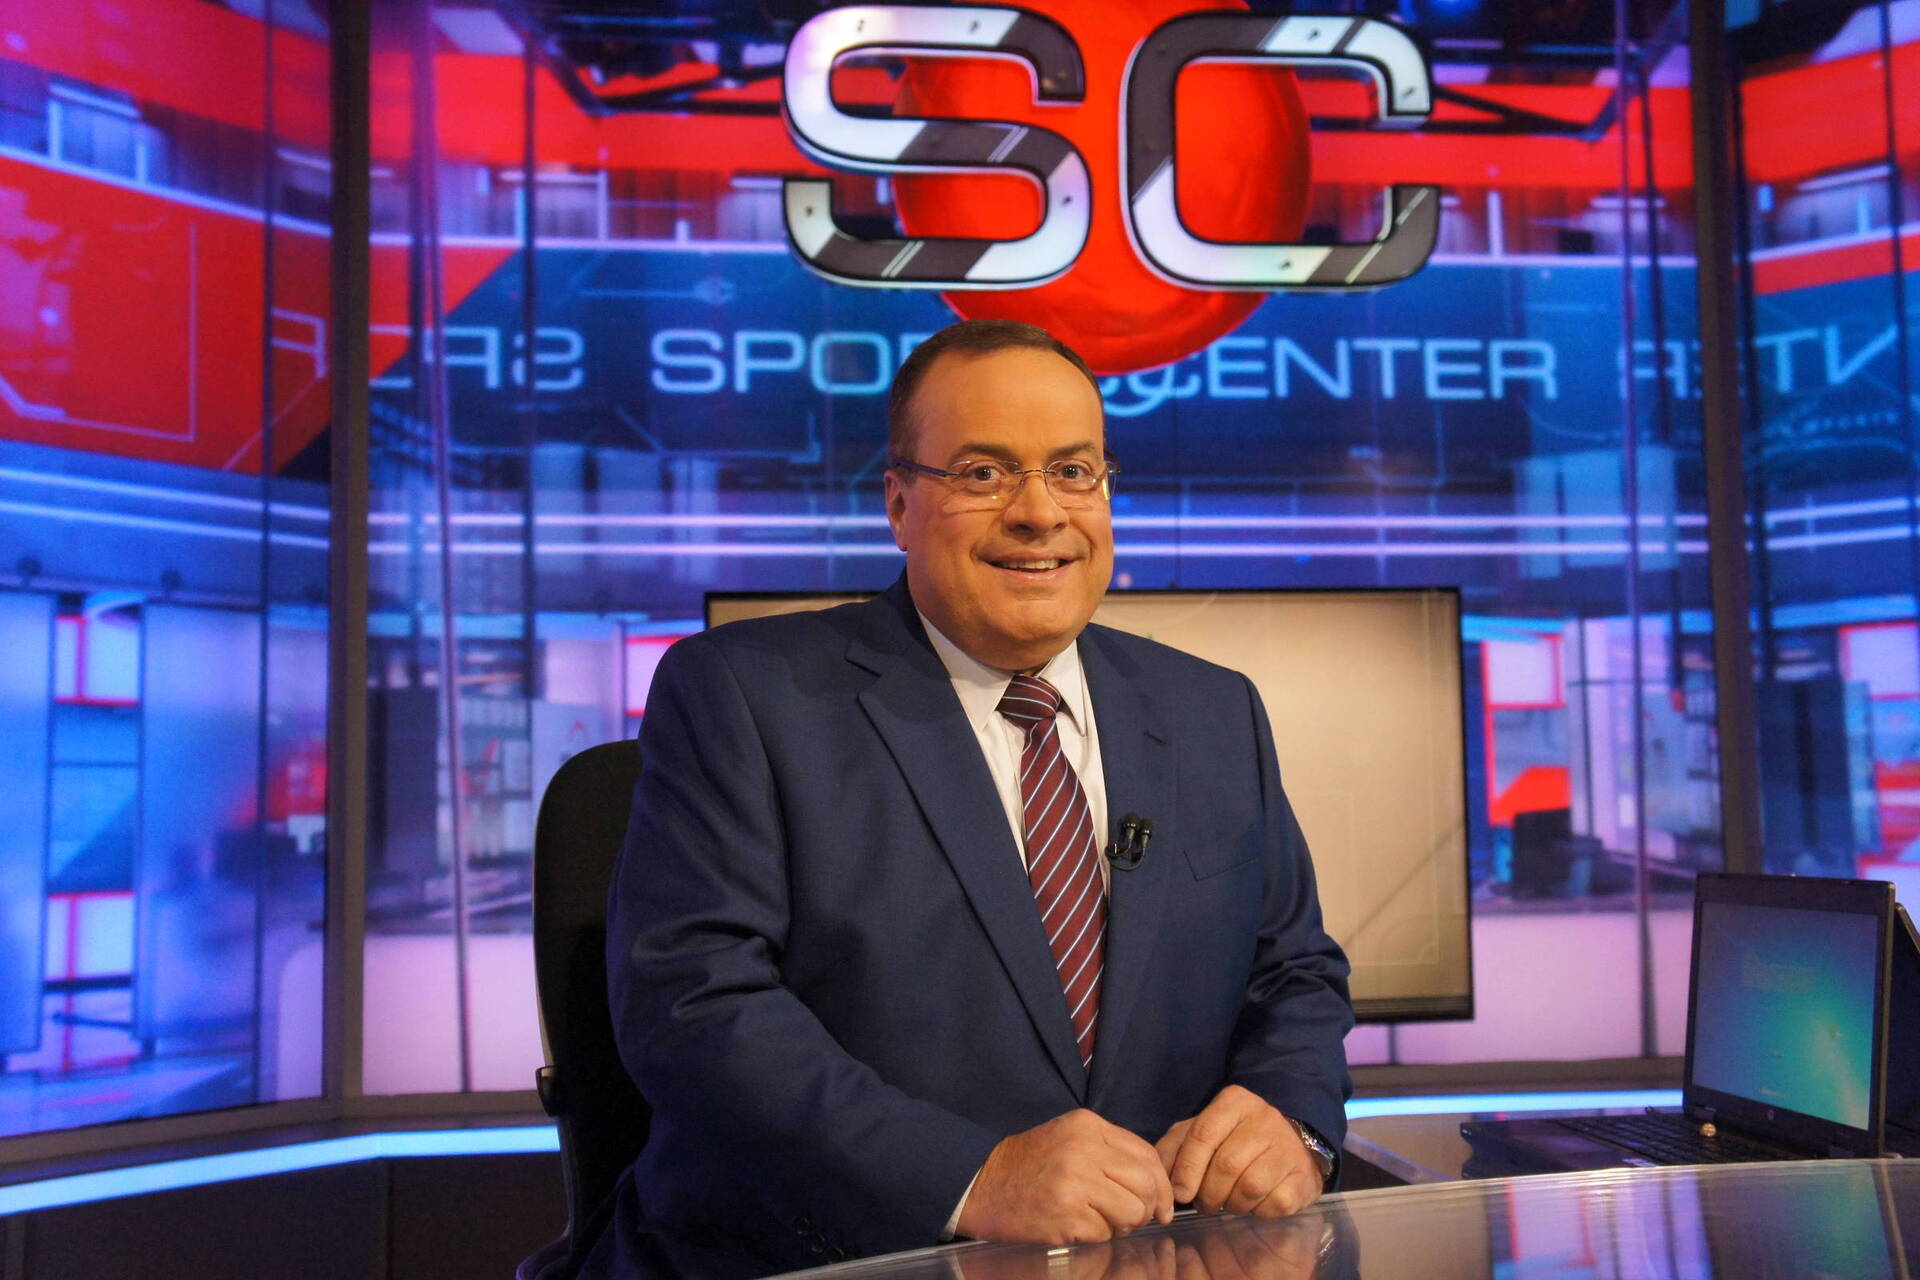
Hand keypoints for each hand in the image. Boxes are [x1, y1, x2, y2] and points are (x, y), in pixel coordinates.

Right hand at [957, 1109, 1175, 1243]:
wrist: (981, 1183)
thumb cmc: (1029, 1164)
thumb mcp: (1070, 1138)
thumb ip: (1111, 1152)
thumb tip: (1156, 1187)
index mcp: (1088, 1126)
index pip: (1146, 1155)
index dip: (1162, 1185)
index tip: (1163, 1204)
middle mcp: (1085, 1150)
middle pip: (1146, 1185)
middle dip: (1147, 1208)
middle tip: (1134, 1217)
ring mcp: (1076, 1183)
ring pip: (1132, 1212)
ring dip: (1123, 1224)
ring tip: (1101, 1220)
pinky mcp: (1066, 1215)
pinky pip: (1105, 1233)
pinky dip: (1097, 1236)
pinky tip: (1077, 1226)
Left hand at [1154, 1086, 1322, 1218]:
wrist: (1290, 1142)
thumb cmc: (1235, 1139)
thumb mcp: (1200, 1132)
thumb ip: (1174, 1148)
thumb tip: (1161, 1178)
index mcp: (1234, 1102)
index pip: (1203, 1135)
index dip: (1187, 1169)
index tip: (1180, 1194)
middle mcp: (1265, 1119)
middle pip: (1226, 1165)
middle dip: (1208, 1193)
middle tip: (1204, 1203)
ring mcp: (1288, 1147)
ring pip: (1249, 1187)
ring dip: (1231, 1203)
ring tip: (1227, 1201)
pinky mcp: (1303, 1177)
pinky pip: (1273, 1204)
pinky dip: (1257, 1211)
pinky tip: (1253, 1203)